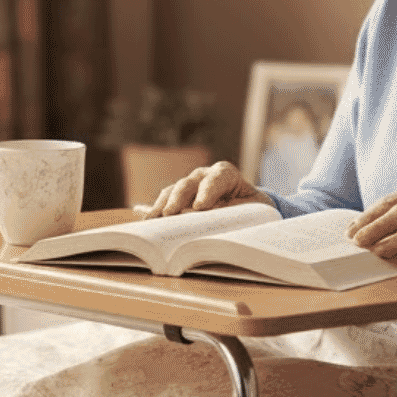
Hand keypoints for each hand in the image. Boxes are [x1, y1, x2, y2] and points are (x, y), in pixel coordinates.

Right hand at [143, 160, 274, 217]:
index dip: (208, 191)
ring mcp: (187, 187)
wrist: (250, 212)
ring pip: (171, 193)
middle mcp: (203, 177)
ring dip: (161, 207)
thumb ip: (235, 213)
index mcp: (225, 174)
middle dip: (178, 199)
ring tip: (151, 222)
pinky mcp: (177, 200)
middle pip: (188, 184)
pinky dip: (154, 212)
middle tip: (170, 214)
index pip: (217, 178)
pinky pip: (163, 204)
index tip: (201, 207)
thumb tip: (209, 221)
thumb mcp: (253, 212)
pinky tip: (143, 220)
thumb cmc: (253, 211)